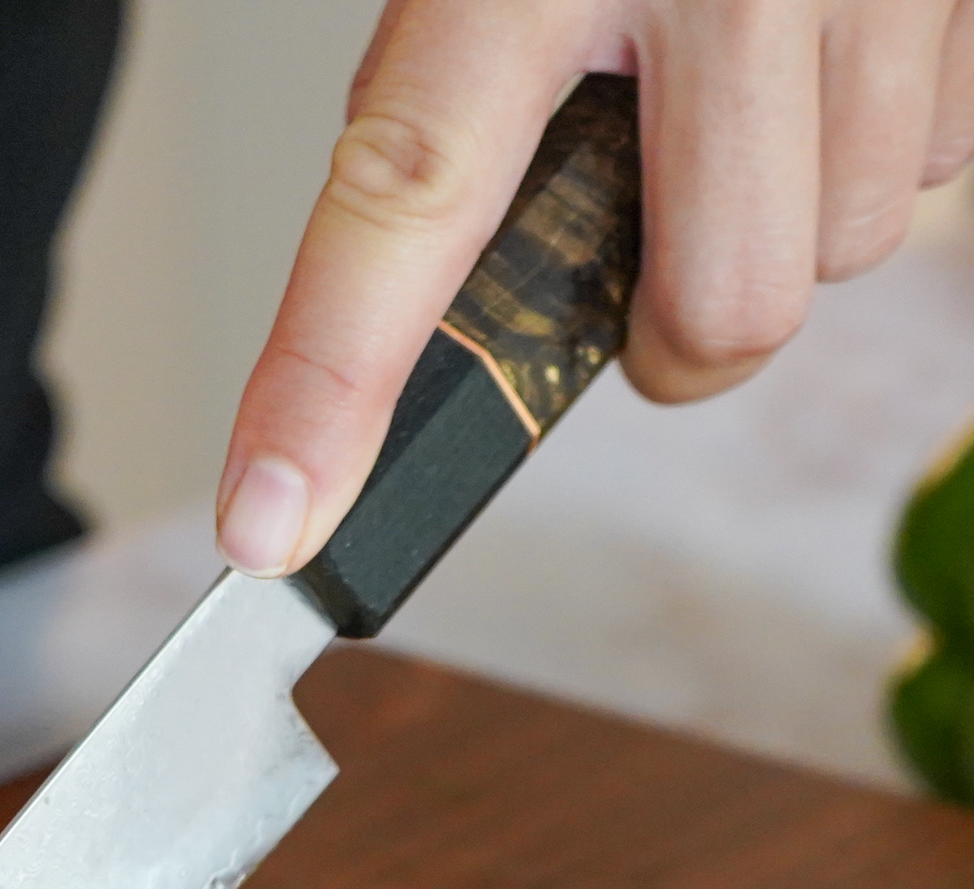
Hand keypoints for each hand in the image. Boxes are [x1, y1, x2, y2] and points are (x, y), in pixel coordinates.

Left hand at [217, 0, 973, 578]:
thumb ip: (452, 90)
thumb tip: (421, 279)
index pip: (410, 199)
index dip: (332, 386)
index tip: (275, 523)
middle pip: (718, 309)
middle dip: (664, 339)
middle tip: (618, 275)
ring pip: (839, 249)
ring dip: (768, 233)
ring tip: (723, 120)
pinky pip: (932, 164)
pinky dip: (861, 154)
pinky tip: (811, 71)